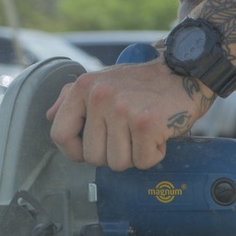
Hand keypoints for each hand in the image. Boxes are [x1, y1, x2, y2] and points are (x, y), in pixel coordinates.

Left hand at [46, 58, 206, 170]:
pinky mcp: (147, 123)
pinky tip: (158, 134)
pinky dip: (154, 154)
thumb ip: (72, 97)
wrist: (185, 72)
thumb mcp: (103, 81)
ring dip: (135, 154)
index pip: (59, 134)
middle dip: (113, 153)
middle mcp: (100, 96)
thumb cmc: (143, 83)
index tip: (91, 149)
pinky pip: (142, 161)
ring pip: (118, 163)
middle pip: (93, 156)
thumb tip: (50, 116)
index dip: (74, 151)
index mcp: (84, 87)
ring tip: (144, 131)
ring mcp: (123, 109)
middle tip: (130, 133)